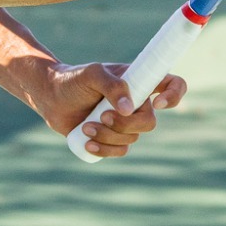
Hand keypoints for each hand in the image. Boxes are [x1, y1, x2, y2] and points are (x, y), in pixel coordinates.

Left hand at [32, 60, 188, 158]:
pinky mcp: (112, 138)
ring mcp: (125, 122)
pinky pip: (120, 151)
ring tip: (86, 126)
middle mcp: (137, 102)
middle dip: (126, 124)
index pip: (173, 85)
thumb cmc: (73, 80)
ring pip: (132, 139)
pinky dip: (105, 150)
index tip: (156, 102)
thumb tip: (128, 108)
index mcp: (139, 81)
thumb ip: (112, 86)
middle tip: (102, 116)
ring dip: (108, 136)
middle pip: (149, 122)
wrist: (51, 98)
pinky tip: (88, 143)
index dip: (174, 95)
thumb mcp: (91, 74)